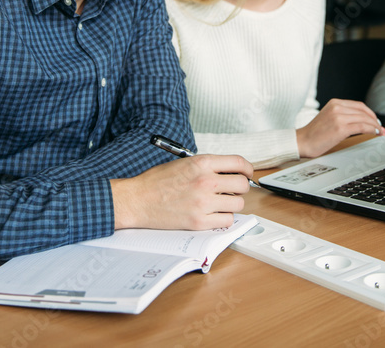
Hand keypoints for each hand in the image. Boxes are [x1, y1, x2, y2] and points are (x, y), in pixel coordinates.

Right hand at [111, 154, 253, 230]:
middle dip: (240, 188)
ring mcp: (203, 203)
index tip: (247, 174)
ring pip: (238, 205)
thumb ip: (207, 166)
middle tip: (233, 191)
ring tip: (220, 203)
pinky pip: (226, 221)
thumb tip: (228, 172)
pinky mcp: (199, 221)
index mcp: (202, 163)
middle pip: (242, 185)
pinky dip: (223, 218)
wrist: (137, 200)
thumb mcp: (183, 163)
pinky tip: (213, 214)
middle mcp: (205, 182)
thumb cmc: (156, 182)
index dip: (248, 169)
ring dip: (232, 204)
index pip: (239, 163)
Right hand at [296, 99, 384, 158]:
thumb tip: (360, 121)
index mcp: (334, 103)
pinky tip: (375, 133)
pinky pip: (362, 127)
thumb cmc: (314, 134)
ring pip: (364, 118)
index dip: (370, 113)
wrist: (302, 142)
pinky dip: (371, 129)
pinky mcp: (340, 128)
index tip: (375, 120)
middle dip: (374, 119)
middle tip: (380, 127)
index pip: (358, 105)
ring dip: (375, 125)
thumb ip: (342, 115)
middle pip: (363, 111)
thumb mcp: (329, 117)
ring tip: (379, 131)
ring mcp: (338, 116)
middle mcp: (337, 107)